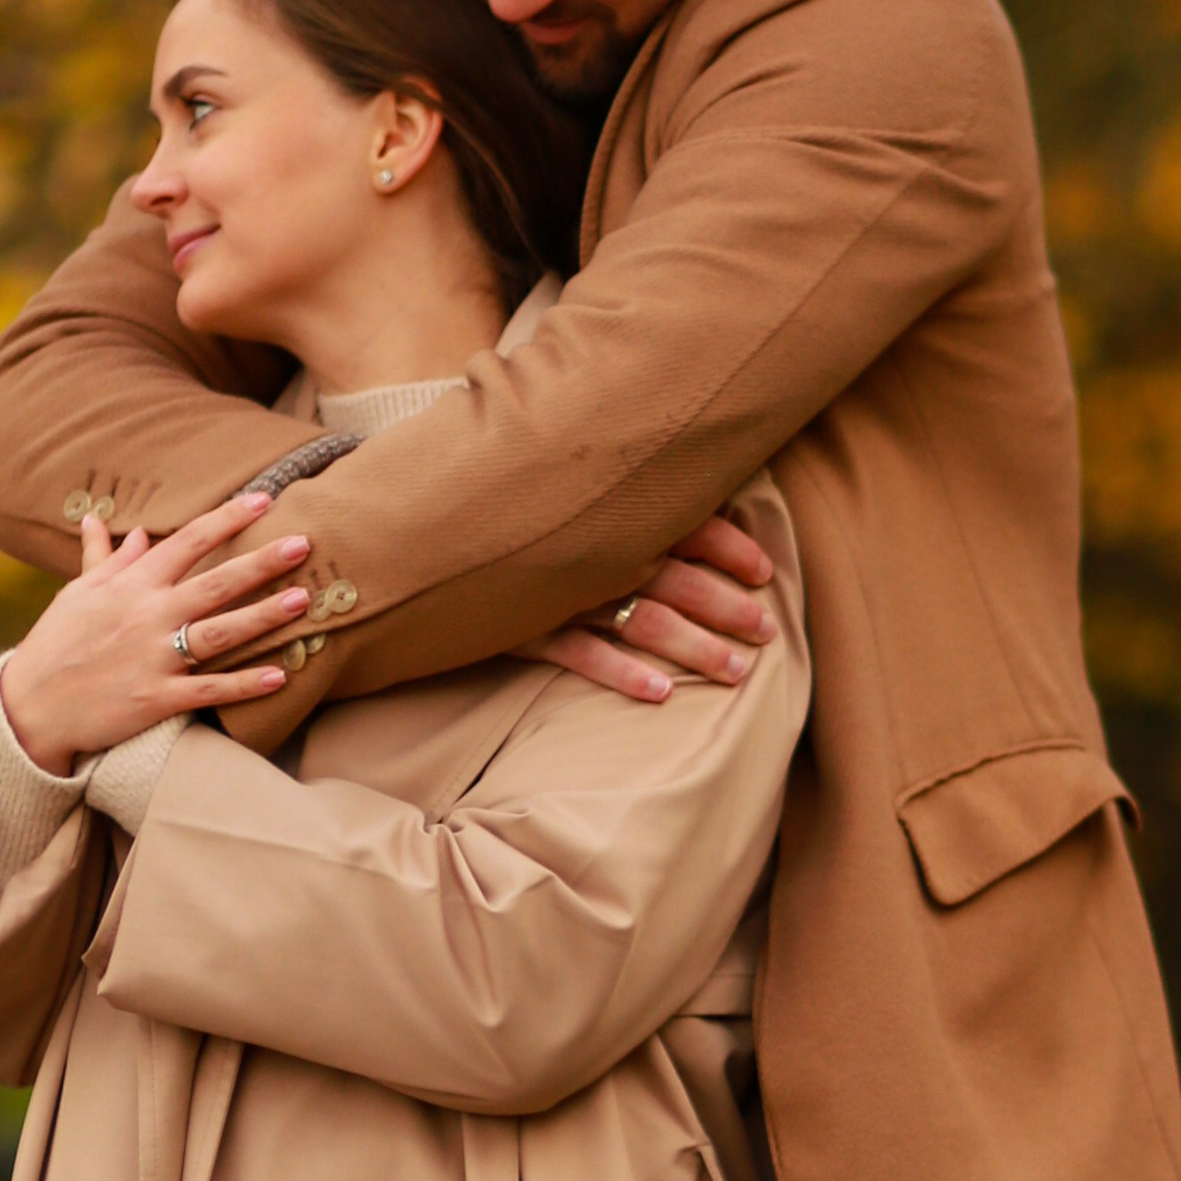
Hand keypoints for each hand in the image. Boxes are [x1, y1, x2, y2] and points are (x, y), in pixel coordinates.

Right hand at [0, 491, 312, 773]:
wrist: (30, 707)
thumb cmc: (55, 645)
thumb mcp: (78, 595)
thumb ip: (105, 560)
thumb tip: (115, 527)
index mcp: (131, 586)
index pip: (187, 542)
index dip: (227, 518)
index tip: (264, 499)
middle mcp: (148, 616)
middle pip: (215, 583)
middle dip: (261, 562)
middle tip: (305, 544)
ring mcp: (154, 658)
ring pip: (219, 632)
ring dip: (263, 616)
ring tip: (302, 601)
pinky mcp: (157, 699)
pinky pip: (209, 690)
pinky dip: (244, 685)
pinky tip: (279, 676)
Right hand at [517, 512, 778, 703]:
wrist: (414, 537)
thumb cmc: (499, 511)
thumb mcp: (557, 494)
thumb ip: (611, 493)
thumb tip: (684, 486)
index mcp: (605, 510)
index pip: (683, 522)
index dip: (729, 547)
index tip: (764, 571)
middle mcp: (589, 549)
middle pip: (676, 577)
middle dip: (728, 606)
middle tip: (767, 632)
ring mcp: (557, 591)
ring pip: (642, 620)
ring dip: (694, 647)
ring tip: (736, 672)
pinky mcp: (523, 627)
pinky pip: (580, 653)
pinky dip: (622, 673)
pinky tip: (660, 694)